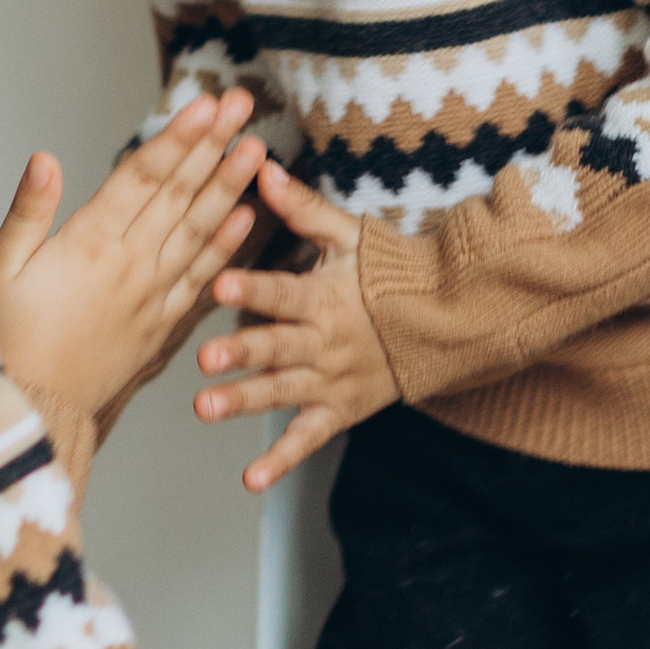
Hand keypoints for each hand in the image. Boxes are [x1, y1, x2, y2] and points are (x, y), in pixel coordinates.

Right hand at [0, 92, 263, 427]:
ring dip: (230, 187)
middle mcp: (132, 265)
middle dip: (214, 146)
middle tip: (243, 104)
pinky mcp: (162, 328)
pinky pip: (202, 281)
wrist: (33, 414)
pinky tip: (246, 219)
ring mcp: (153, 297)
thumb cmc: (7, 340)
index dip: (178, 137)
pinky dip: (226, 248)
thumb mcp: (1, 270)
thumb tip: (45, 158)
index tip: (206, 105)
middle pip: (180, 194)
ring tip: (256, 151)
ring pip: (200, 231)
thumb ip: (28, 211)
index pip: (143, 176)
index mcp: (90, 244)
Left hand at [193, 159, 399, 491]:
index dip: (253, 286)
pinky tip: (251, 479)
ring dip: (244, 401)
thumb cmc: (389, 274)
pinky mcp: (338, 411)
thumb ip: (303, 208)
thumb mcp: (350, 236)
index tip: (221, 281)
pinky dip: (282, 461)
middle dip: (241, 351)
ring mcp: (331, 381)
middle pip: (277, 347)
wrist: (445, 323)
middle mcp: (325, 342)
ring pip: (282, 392)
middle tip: (204, 358)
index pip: (284, 291)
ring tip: (205, 407)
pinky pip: (308, 439)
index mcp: (325, 297)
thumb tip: (264, 169)